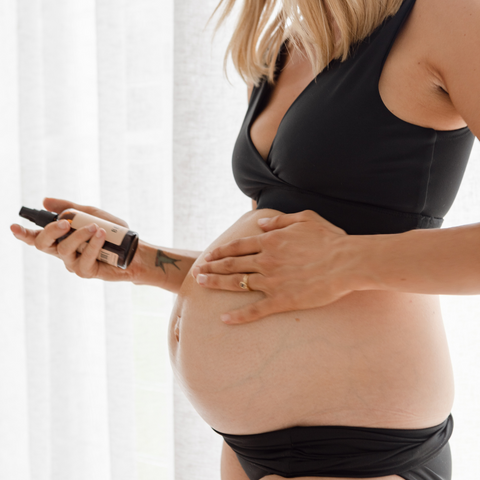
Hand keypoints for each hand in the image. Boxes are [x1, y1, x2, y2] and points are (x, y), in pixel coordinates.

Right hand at [11, 197, 132, 281]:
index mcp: (61, 238)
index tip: (13, 226)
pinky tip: (101, 235)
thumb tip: (45, 201)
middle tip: (64, 222)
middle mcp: (63, 252)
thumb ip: (70, 208)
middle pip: (42, 244)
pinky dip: (93, 244)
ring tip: (96, 227)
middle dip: (50, 230)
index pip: (37, 236)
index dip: (22, 233)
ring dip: (79, 235)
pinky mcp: (86, 272)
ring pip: (64, 249)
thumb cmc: (112, 233)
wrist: (134, 250)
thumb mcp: (92, 215)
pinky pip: (84, 258)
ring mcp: (73, 263)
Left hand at [192, 210, 355, 323]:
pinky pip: (255, 310)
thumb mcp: (304, 218)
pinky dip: (239, 316)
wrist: (347, 262)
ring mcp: (272, 281)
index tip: (208, 256)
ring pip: (237, 283)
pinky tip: (224, 319)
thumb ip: (279, 220)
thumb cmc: (329, 239)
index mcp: (271, 241)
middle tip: (197, 272)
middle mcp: (266, 260)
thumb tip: (260, 222)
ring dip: (216, 284)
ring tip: (201, 285)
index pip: (237, 246)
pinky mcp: (282, 300)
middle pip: (231, 264)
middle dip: (211, 267)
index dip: (220, 251)